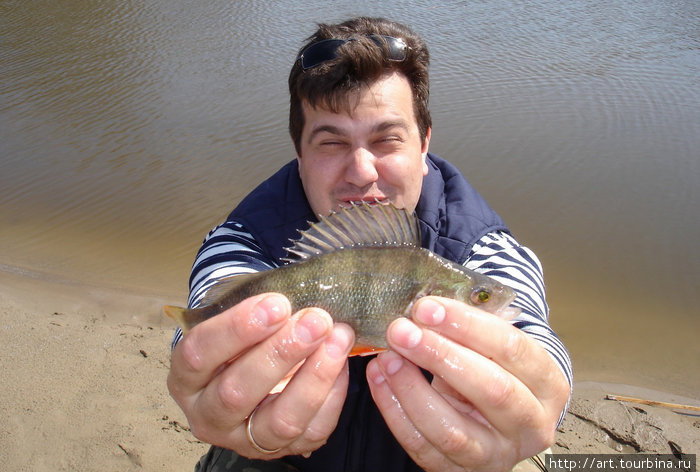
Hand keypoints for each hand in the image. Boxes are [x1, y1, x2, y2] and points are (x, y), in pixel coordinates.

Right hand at [167, 293, 354, 457]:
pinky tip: (341, 362)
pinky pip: (312, 431)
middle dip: (281, 352)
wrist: (251, 367)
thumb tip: (297, 293)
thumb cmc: (243, 337)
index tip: (277, 302)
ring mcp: (244, 438)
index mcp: (187, 377)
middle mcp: (208, 414)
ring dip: (314, 376)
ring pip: (279, 421)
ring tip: (338, 338)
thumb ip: (257, 311)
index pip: (199, 354)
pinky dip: (333, 396)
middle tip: (315, 320)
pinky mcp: (282, 449)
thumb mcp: (236, 321)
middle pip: (237, 392)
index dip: (237, 328)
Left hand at [366, 296, 569, 471]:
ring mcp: (496, 454)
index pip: (512, 349)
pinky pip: (422, 445)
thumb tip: (426, 306)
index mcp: (548, 384)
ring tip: (386, 356)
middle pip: (490, 389)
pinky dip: (394, 411)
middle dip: (439, 355)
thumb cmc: (493, 369)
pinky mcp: (460, 470)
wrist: (497, 418)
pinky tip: (380, 379)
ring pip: (452, 429)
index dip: (468, 325)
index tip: (427, 307)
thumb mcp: (493, 347)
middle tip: (402, 330)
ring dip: (411, 388)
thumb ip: (469, 328)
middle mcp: (531, 425)